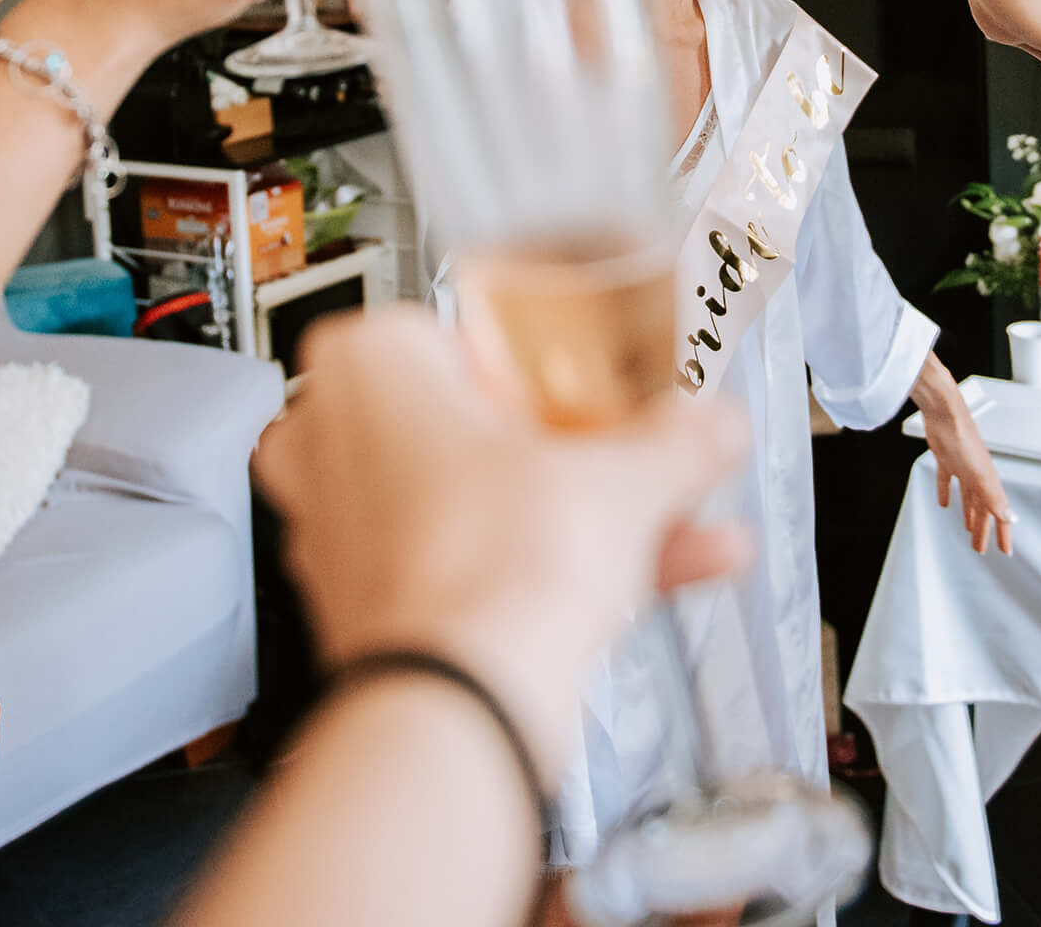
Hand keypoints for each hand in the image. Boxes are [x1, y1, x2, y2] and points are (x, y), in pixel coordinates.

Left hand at [255, 308, 749, 762]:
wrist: (457, 706)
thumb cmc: (487, 570)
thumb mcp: (620, 477)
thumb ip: (677, 440)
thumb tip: (710, 426)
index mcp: (363, 366)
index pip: (465, 335)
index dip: (547, 365)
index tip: (600, 382)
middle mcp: (330, 444)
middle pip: (480, 428)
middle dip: (579, 449)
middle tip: (641, 451)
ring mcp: (344, 533)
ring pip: (483, 503)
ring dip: (583, 514)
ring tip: (679, 518)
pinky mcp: (373, 610)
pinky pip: (475, 567)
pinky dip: (554, 570)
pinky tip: (659, 572)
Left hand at [912, 358, 1014, 555]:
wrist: (944, 414)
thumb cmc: (964, 440)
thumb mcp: (979, 476)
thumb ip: (993, 498)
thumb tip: (1009, 518)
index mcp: (989, 482)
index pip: (1000, 514)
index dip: (1003, 533)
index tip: (1005, 551)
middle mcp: (979, 476)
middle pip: (983, 509)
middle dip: (983, 529)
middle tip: (980, 549)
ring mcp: (963, 467)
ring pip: (968, 498)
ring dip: (969, 514)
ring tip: (968, 530)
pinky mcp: (947, 459)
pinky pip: (948, 482)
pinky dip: (947, 493)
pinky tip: (943, 503)